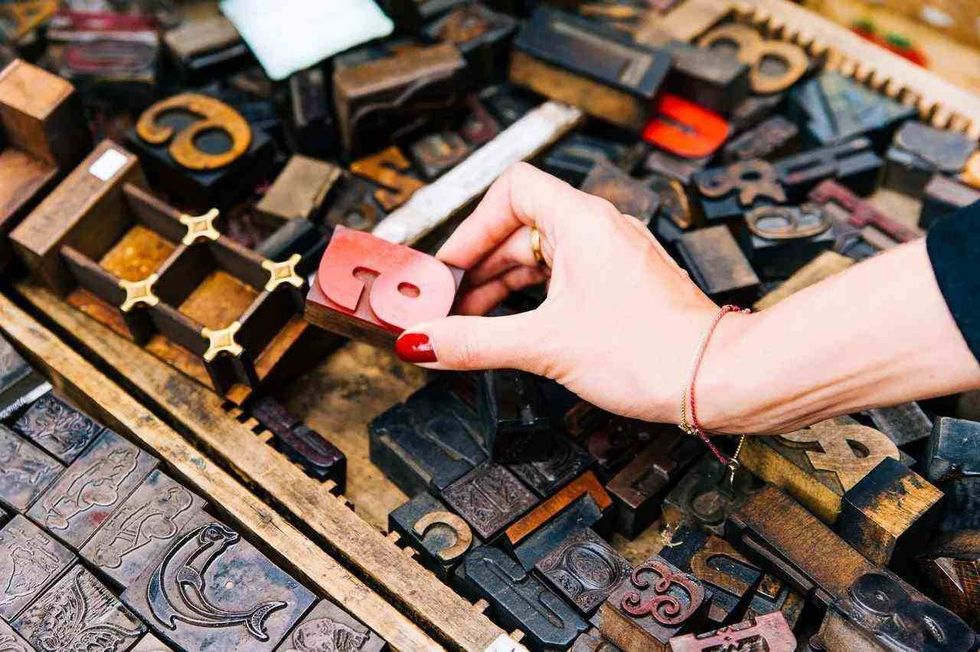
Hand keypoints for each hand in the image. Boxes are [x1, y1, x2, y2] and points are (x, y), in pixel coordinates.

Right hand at [395, 162, 742, 423]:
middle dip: (481, 265)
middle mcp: (599, 230)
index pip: (511, 190)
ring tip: (475, 322)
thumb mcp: (545, 345)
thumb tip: (425, 341)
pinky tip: (517, 326)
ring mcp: (613, 256)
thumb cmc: (652, 349)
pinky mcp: (621, 284)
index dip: (473, 226)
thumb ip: (475, 341)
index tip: (451, 266)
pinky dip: (533, 298)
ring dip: (504, 285)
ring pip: (542, 255)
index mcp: (582, 222)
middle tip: (451, 304)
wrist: (713, 378)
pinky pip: (564, 277)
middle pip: (520, 227)